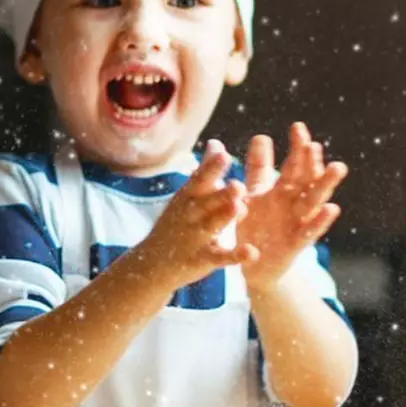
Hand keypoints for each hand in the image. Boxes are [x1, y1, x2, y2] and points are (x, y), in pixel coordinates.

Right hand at [136, 140, 259, 291]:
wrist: (153, 263)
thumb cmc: (176, 223)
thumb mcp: (187, 196)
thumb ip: (205, 171)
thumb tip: (216, 143)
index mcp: (187, 197)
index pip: (199, 180)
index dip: (210, 168)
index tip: (223, 154)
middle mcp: (189, 215)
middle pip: (206, 202)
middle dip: (221, 194)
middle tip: (239, 184)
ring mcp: (194, 238)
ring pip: (212, 226)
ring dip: (225, 218)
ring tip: (240, 209)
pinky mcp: (202, 259)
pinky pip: (220, 257)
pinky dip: (236, 256)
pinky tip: (252, 253)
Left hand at [238, 123, 345, 292]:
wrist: (253, 264)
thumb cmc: (255, 225)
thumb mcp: (253, 194)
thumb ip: (258, 169)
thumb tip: (262, 136)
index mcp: (282, 191)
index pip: (293, 165)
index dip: (296, 148)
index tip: (298, 127)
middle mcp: (294, 204)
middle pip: (306, 180)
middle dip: (311, 162)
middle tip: (313, 144)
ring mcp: (297, 223)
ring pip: (314, 201)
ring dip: (325, 185)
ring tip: (337, 167)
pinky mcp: (296, 244)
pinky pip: (309, 231)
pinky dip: (320, 221)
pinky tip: (332, 208)